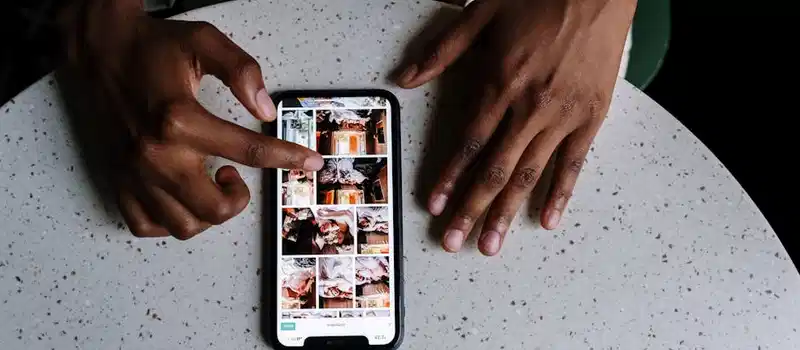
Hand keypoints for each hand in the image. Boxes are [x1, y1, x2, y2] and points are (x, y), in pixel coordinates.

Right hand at [60, 1, 322, 238]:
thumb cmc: (152, 47)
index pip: (249, 151)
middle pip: (216, 207)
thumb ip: (241, 70)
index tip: (310, 162)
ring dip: (209, 213)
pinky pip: (147, 225)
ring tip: (209, 182)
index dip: (287, 158)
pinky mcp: (118, 181)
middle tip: (236, 174)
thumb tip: (265, 108)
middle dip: (239, 198)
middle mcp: (155, 154)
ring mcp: (134, 173)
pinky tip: (182, 196)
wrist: (99, 50)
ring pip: (184, 226)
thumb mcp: (203, 42)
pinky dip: (171, 220)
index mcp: (180, 119)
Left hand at [396, 0, 634, 254]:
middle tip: (454, 242)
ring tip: (491, 245)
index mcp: (499, 84)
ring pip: (529, 174)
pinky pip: (574, 163)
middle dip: (471, 210)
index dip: (449, 178)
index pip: (468, 144)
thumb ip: (442, 50)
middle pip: (494, 169)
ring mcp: (562, 116)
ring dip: (508, 212)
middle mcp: (528, 108)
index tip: (435, 207)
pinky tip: (547, 220)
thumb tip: (405, 78)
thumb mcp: (481, 13)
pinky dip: (560, 193)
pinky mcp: (591, 117)